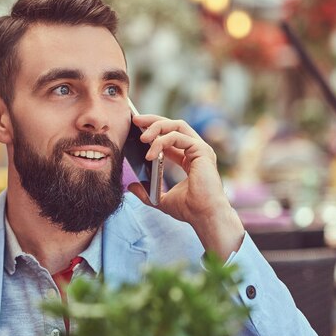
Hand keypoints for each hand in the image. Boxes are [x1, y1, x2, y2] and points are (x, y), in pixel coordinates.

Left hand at [127, 114, 244, 259]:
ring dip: (156, 127)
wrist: (204, 216)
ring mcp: (201, 149)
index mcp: (190, 159)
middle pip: (174, 125)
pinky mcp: (202, 151)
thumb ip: (147, 192)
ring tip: (141, 137)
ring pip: (177, 126)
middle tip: (136, 119)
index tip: (137, 129)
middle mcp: (197, 151)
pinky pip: (178, 136)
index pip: (171, 137)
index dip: (155, 131)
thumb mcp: (161, 200)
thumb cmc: (189, 210)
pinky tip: (150, 153)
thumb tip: (131, 187)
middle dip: (154, 120)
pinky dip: (161, 142)